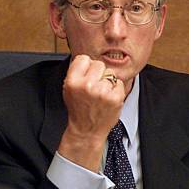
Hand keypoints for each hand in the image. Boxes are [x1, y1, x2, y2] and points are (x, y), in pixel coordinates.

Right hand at [58, 55, 125, 170]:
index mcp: (72, 82)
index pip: (84, 58)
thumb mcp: (69, 89)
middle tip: (95, 88)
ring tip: (101, 95)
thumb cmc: (79, 109)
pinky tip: (108, 99)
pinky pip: (119, 83)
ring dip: (108, 83)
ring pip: (110, 74)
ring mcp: (102, 92)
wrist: (87, 130)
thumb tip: (88, 58)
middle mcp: (87, 85)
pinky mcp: (115, 98)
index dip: (86, 67)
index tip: (86, 75)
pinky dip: (116, 90)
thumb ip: (77, 72)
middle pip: (99, 64)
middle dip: (98, 74)